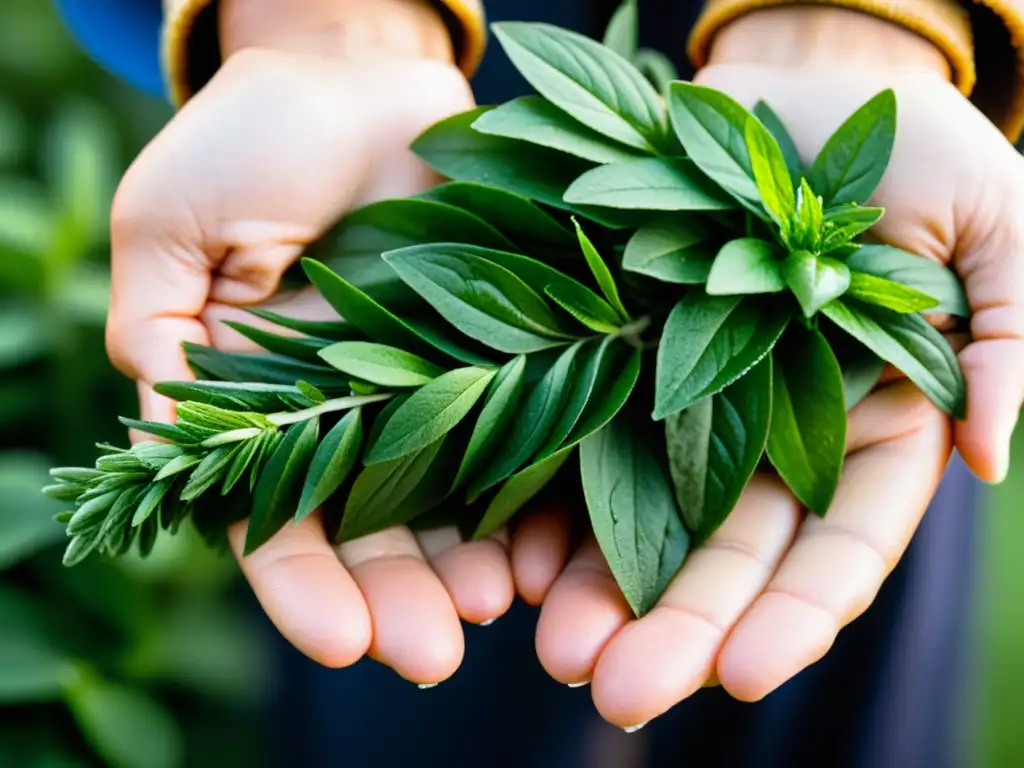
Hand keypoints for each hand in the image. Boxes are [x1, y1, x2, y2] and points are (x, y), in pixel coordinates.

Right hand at [107, 43, 514, 680]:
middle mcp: (354, 410)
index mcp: (267, 404)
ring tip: (500, 610)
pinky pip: (529, 422)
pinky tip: (555, 537)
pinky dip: (539, 485)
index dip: (303, 587)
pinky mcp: (505, 341)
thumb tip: (166, 448)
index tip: (342, 643)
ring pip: (456, 494)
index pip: (276, 518)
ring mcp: (435, 379)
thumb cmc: (249, 140)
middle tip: (433, 656)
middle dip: (401, 598)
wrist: (353, 69)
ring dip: (473, 562)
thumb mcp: (171, 232)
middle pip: (376, 528)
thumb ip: (163, 343)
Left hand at [509, 6, 1023, 725]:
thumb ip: (1009, 331)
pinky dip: (547, 505)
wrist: (779, 87)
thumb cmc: (900, 145)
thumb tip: (992, 460)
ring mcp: (684, 404)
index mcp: (872, 426)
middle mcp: (773, 434)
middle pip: (727, 554)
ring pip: (643, 517)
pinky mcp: (609, 364)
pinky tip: (515, 559)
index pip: (837, 548)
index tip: (745, 677)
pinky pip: (574, 442)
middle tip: (616, 693)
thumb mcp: (991, 219)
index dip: (795, 615)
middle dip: (678, 629)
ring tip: (553, 650)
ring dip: (601, 590)